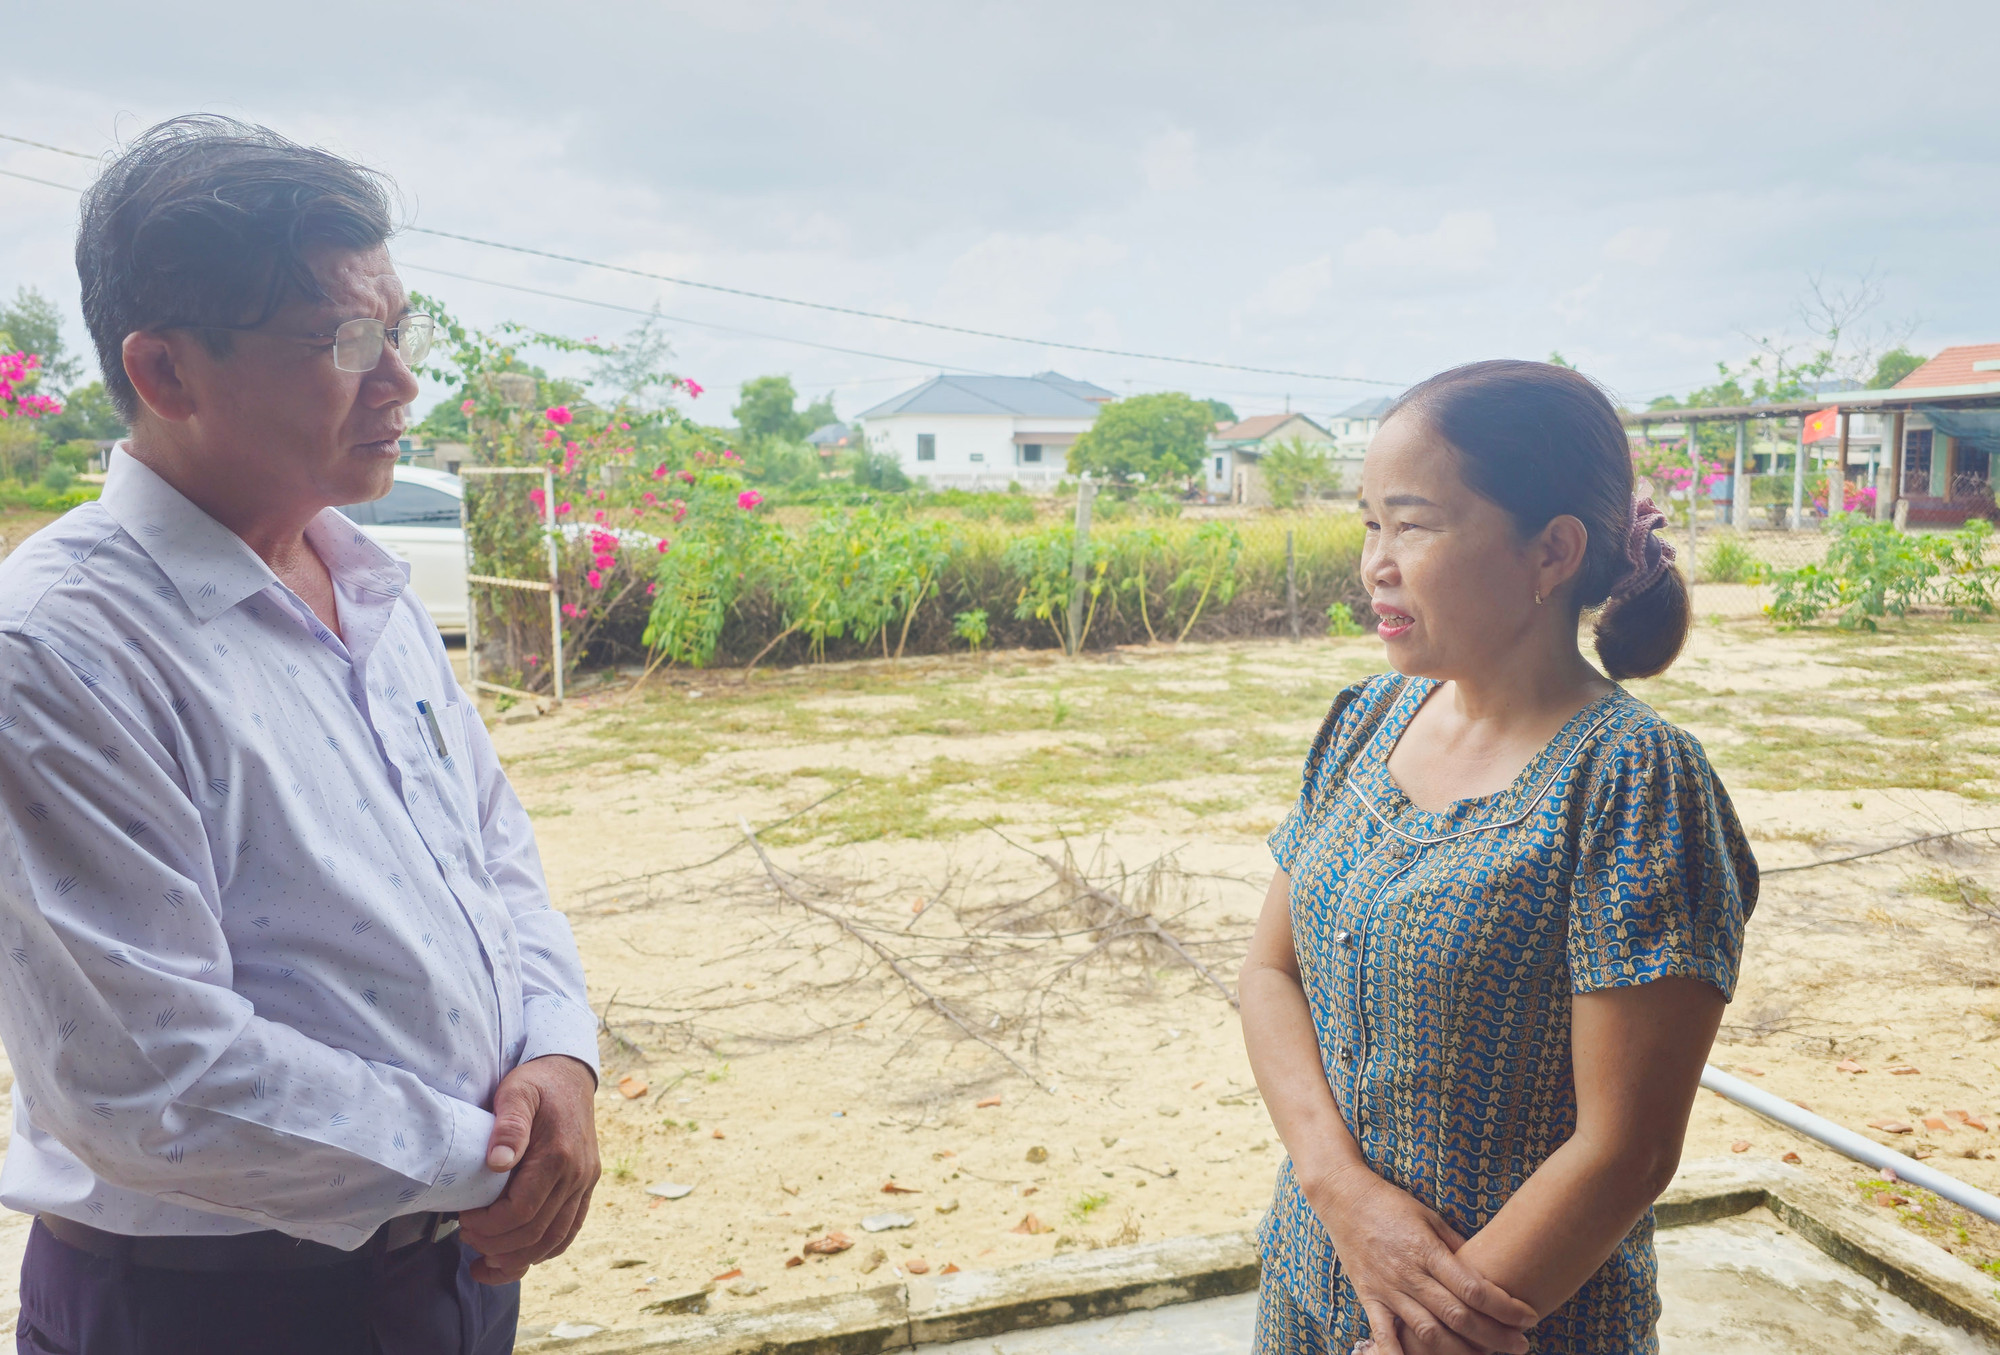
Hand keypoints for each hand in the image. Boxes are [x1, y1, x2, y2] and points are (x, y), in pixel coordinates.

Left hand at [458, 1055, 599, 1284]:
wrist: (571, 1076)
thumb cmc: (537, 1083)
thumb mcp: (517, 1092)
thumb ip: (509, 1125)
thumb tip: (497, 1162)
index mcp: (559, 1156)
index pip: (522, 1211)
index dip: (489, 1225)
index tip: (465, 1218)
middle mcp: (578, 1175)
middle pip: (536, 1233)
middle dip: (497, 1245)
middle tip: (467, 1236)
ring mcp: (585, 1184)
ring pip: (555, 1241)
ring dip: (519, 1259)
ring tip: (487, 1261)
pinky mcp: (585, 1188)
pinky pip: (569, 1231)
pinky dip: (544, 1252)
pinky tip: (519, 1258)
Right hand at [1307, 1164, 1535, 1354]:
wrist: (1344, 1197)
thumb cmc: (1392, 1204)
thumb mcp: (1431, 1217)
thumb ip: (1457, 1247)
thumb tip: (1487, 1275)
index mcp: (1428, 1250)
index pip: (1474, 1289)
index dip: (1505, 1307)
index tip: (1528, 1317)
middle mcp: (1409, 1274)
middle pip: (1457, 1316)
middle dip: (1494, 1336)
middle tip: (1520, 1345)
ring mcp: (1387, 1289)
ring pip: (1428, 1333)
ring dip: (1461, 1351)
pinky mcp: (1369, 1298)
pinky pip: (1384, 1336)